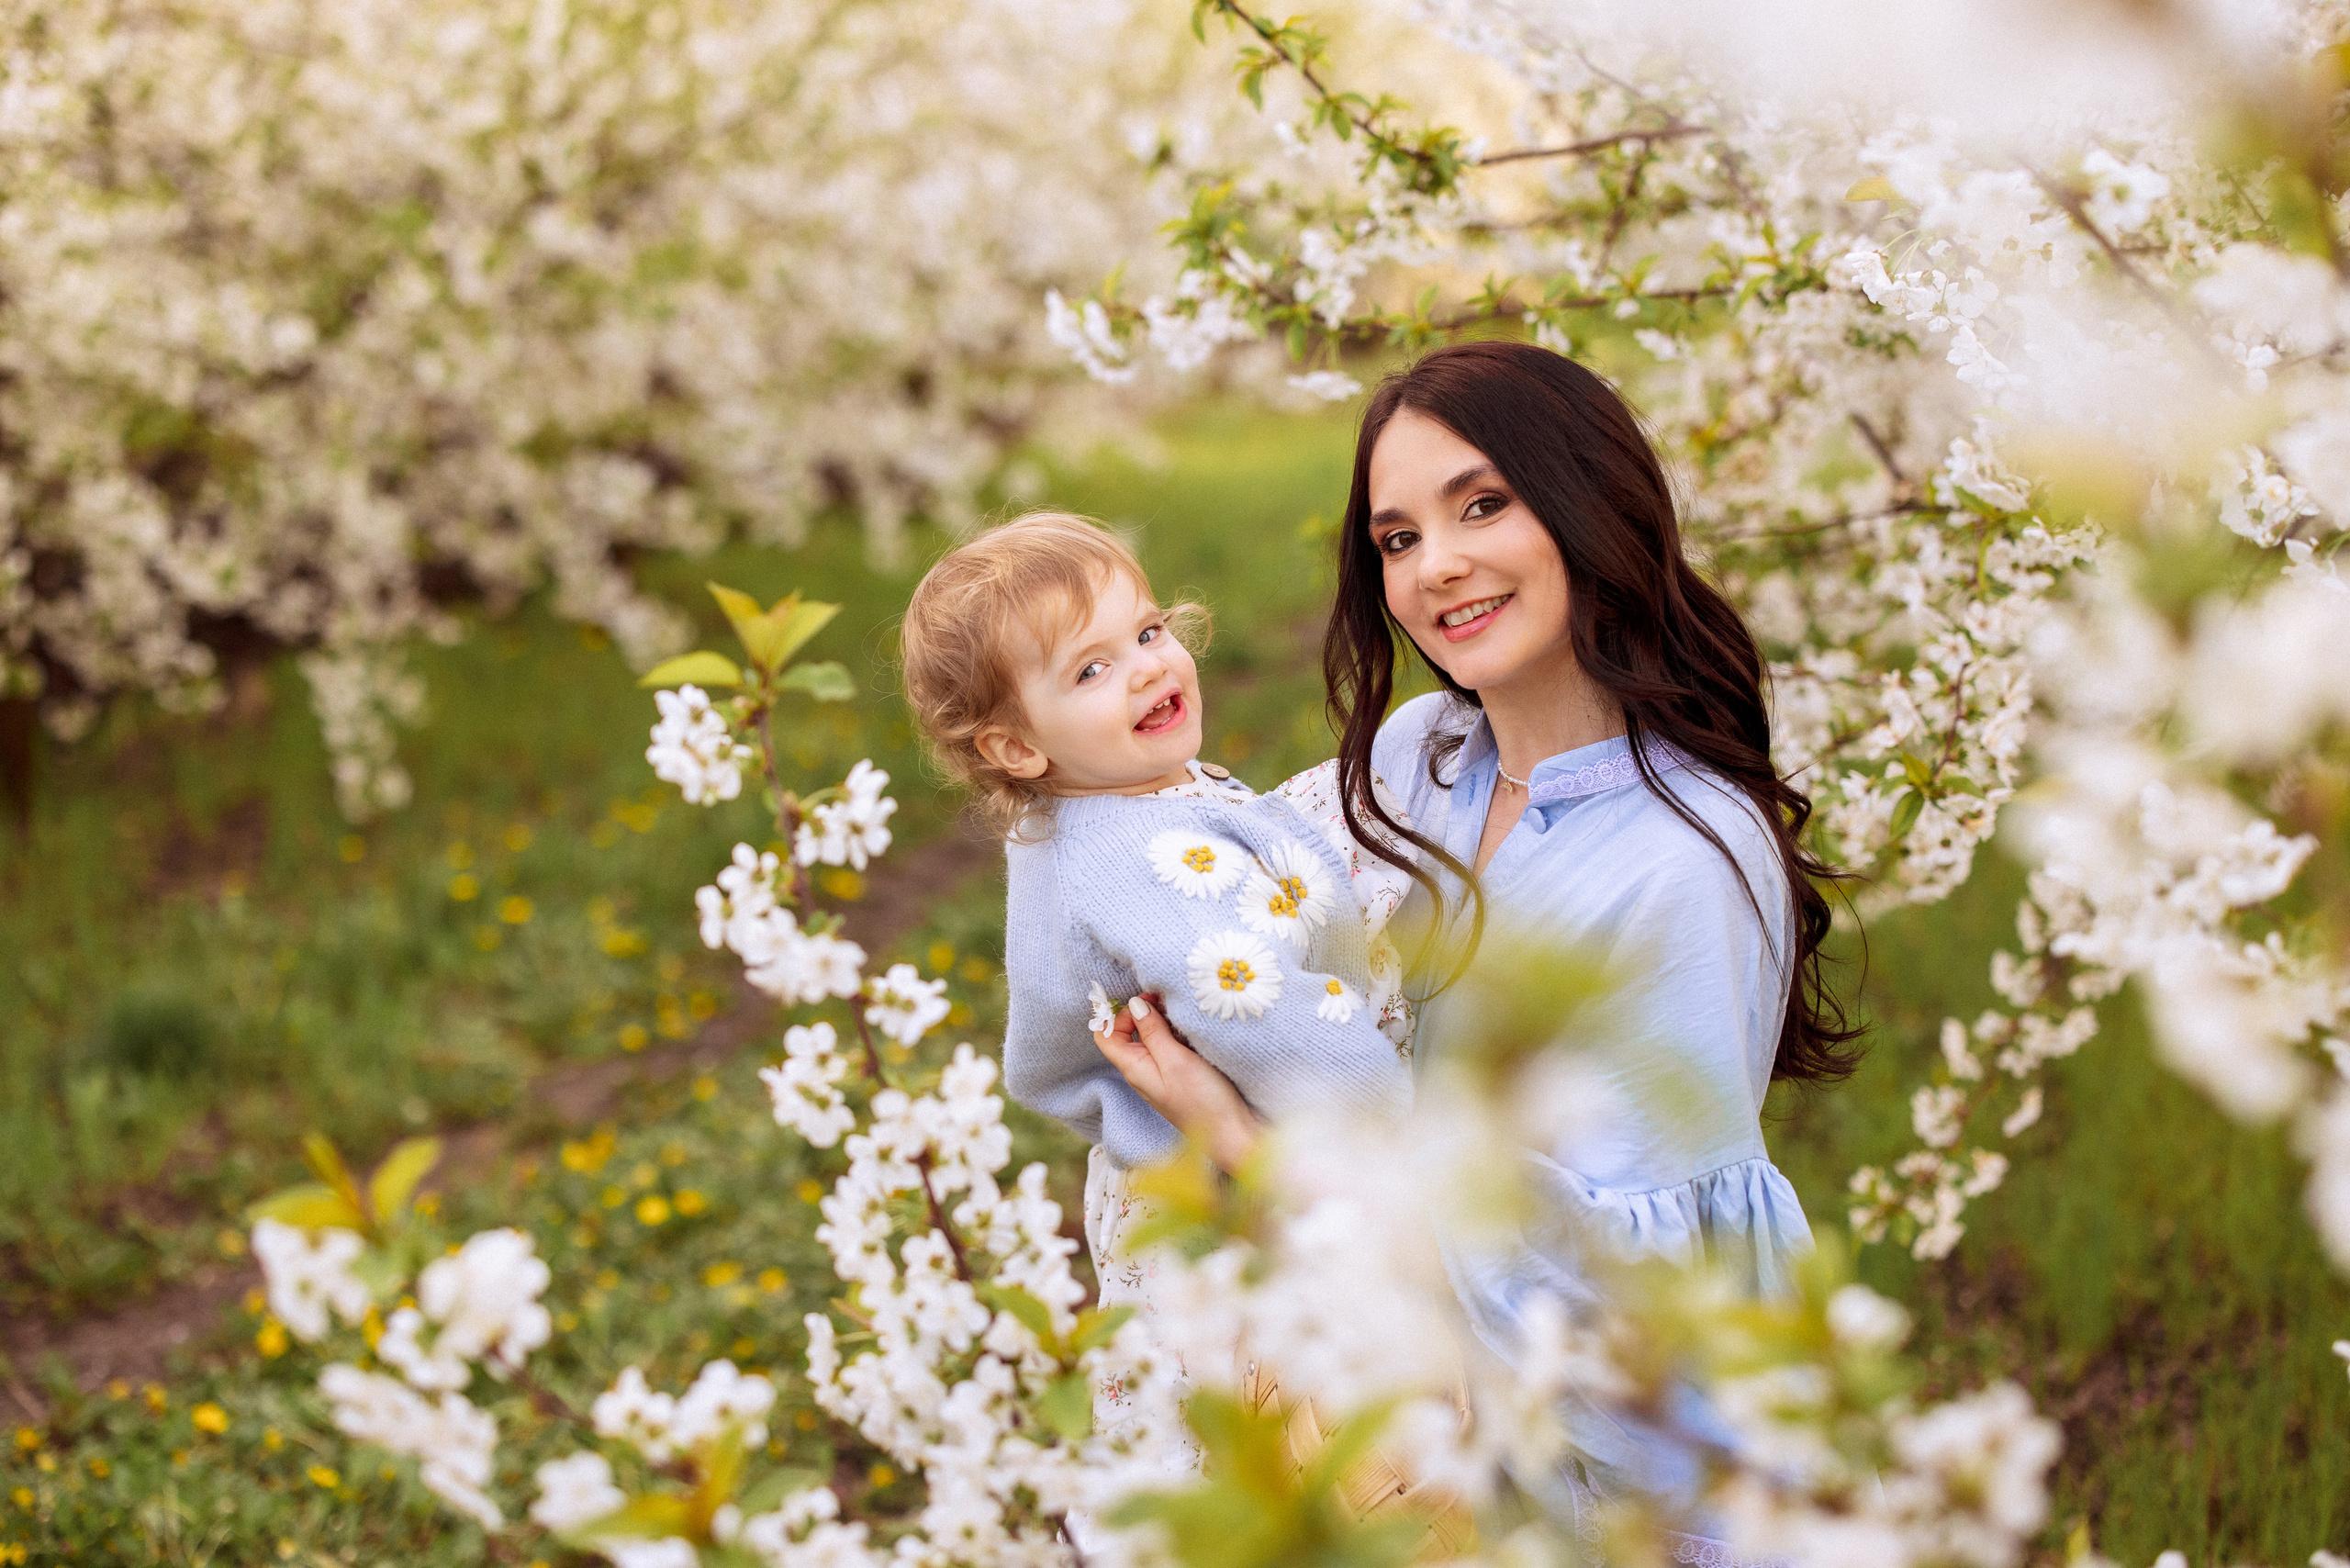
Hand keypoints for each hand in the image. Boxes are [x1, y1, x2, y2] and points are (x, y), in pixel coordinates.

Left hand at [1092, 994, 1263, 1172]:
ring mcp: (1162, 1072)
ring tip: (1182, 1012)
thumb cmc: (1203, 1101)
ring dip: (1163, 1020)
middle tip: (1166, 1000)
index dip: (1116, 1014)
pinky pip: (1170, 1045)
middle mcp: (1144, 1070)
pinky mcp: (1181, 1073)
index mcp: (1134, 1068)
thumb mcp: (1175, 1060)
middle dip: (1143, 1012)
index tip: (1143, 1000)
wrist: (1233, 1132)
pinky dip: (1178, 1032)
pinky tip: (1193, 1028)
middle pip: (1128, 1033)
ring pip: (1151, 1036)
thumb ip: (1152, 1031)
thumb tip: (1134, 1004)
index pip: (1105, 1035)